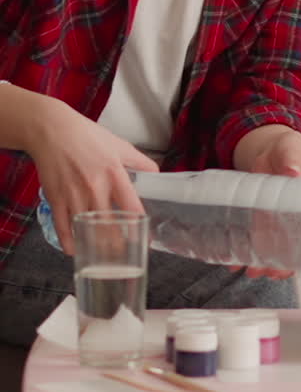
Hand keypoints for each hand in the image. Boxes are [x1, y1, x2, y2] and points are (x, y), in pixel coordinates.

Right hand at [29, 96, 157, 254]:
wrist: (52, 131)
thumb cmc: (87, 136)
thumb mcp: (119, 145)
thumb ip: (140, 161)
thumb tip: (156, 174)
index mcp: (114, 173)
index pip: (132, 207)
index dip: (139, 227)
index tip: (144, 240)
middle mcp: (95, 187)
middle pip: (110, 225)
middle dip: (117, 246)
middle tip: (123, 257)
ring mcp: (74, 195)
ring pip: (87, 230)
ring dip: (95, 247)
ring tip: (103, 260)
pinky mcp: (56, 199)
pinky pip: (63, 227)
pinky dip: (69, 242)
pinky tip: (75, 250)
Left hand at [233, 125, 300, 278]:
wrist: (267, 150)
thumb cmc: (287, 151)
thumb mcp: (292, 150)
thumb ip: (293, 160)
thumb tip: (293, 170)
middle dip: (290, 266)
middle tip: (276, 272)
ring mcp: (280, 223)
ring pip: (279, 252)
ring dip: (268, 266)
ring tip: (254, 270)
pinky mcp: (262, 223)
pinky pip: (257, 244)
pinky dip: (247, 256)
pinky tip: (237, 262)